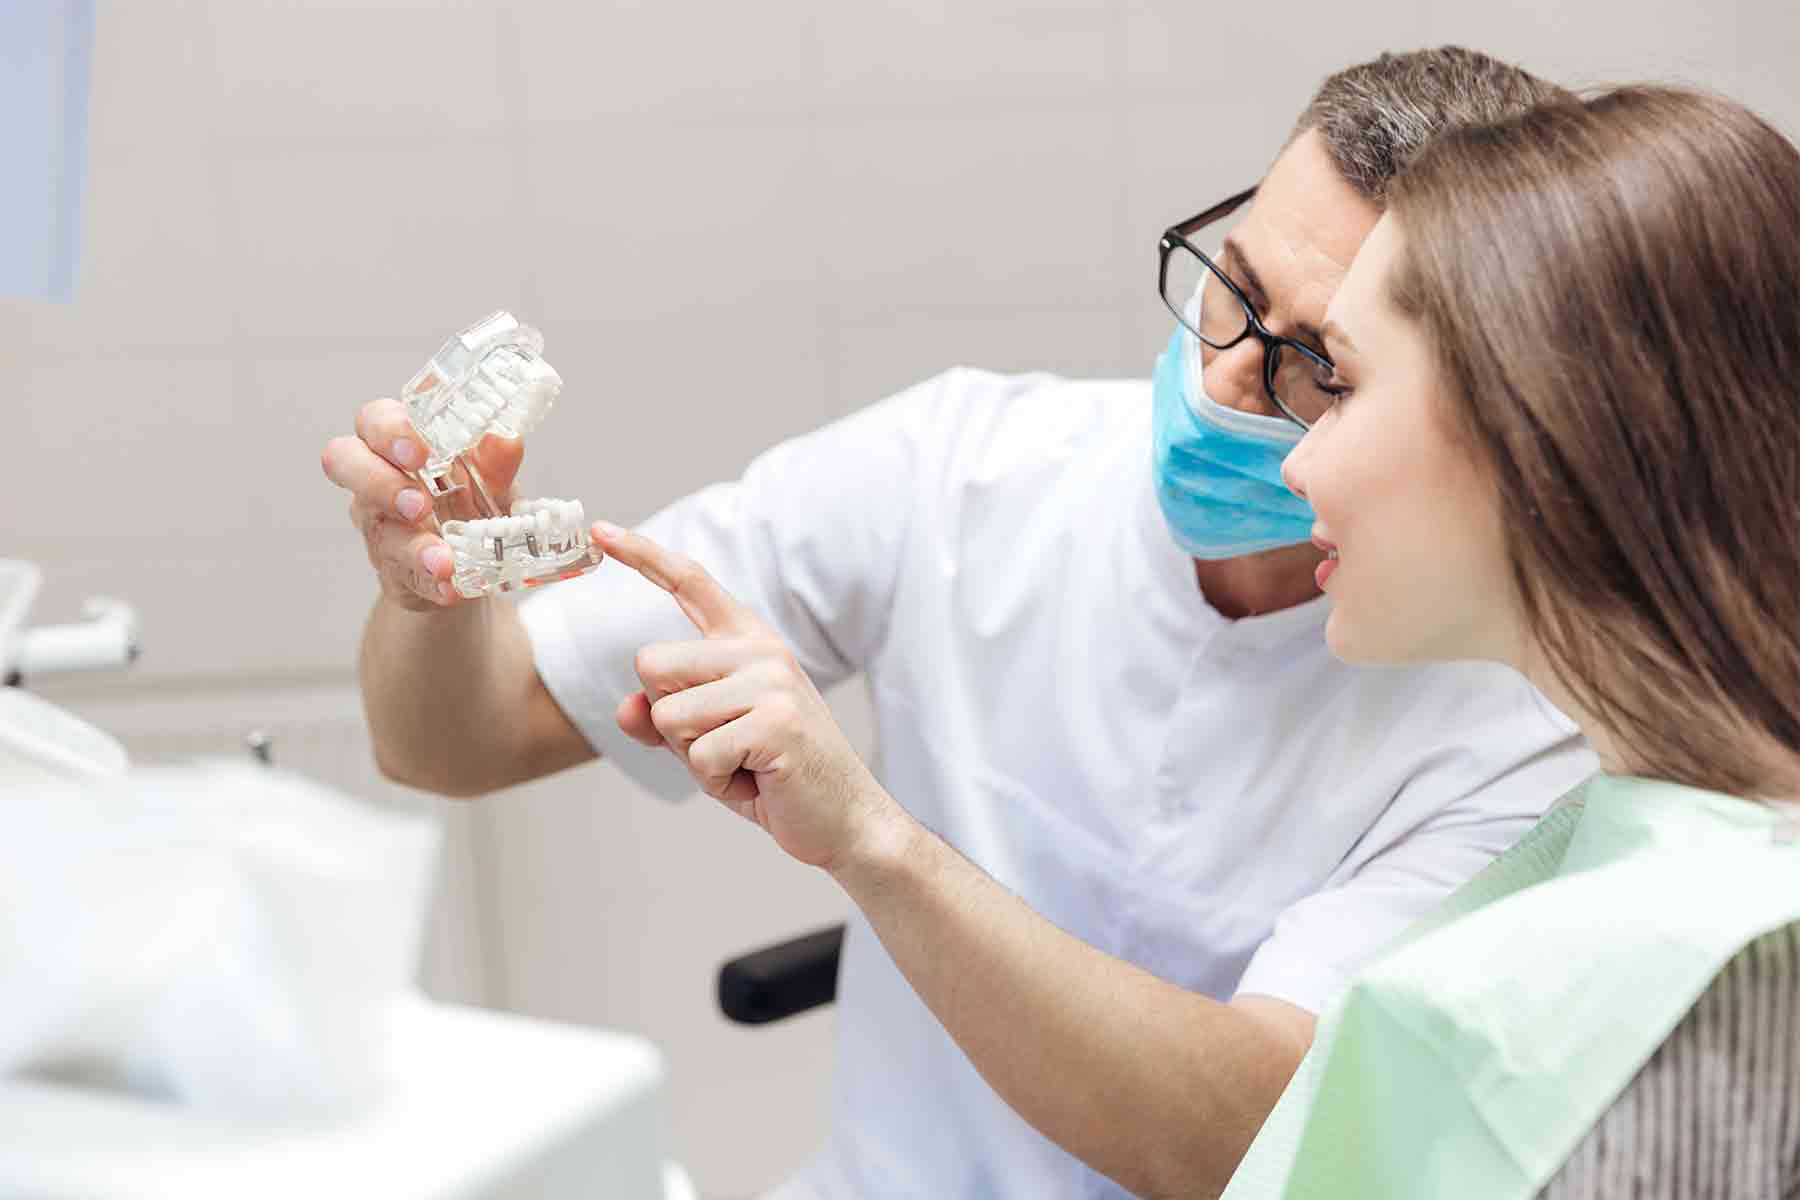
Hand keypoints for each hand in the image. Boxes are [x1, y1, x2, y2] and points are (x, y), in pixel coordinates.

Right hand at [320, 398, 523, 610]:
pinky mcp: (393, 568)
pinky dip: (430, 582)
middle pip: (344, 463)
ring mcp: (378, 525)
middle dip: (378, 482)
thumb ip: (496, 459)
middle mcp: (374, 478)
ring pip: (378, 530)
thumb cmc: (472, 495)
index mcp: (396, 442)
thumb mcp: (491, 475)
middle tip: (418, 504)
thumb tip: (507, 439)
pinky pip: (403, 575)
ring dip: (412, 546)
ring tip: (443, 560)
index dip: (389, 432)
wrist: (476, 556)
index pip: (374, 420)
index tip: (420, 452)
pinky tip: (451, 587)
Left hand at [594, 522, 897, 869]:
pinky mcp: (777, 722)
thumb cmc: (775, 777)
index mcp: (748, 642)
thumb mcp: (709, 743)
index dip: (643, 555)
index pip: (690, 583)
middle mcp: (761, 649)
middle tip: (723, 745)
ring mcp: (772, 682)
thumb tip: (625, 708)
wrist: (845, 820)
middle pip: (651, 664)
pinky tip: (756, 781)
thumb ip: (664, 720)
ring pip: (668, 715)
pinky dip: (716, 783)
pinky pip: (699, 756)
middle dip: (669, 719)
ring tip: (743, 765)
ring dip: (693, 758)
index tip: (600, 530)